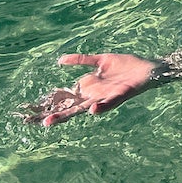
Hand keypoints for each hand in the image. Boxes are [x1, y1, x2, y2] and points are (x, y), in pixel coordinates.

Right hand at [17, 52, 159, 126]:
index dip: (50, 103)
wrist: (150, 68)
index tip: (31, 110)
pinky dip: (101, 107)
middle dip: (54, 114)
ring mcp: (105, 96)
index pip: (65, 97)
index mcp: (88, 86)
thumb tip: (59, 60)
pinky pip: (109, 103)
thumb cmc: (127, 65)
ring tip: (51, 122)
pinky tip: (92, 109)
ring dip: (69, 115)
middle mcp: (94, 94)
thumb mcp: (100, 60)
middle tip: (36, 122)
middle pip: (70, 106)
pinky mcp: (120, 95)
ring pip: (84, 108)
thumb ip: (81, 60)